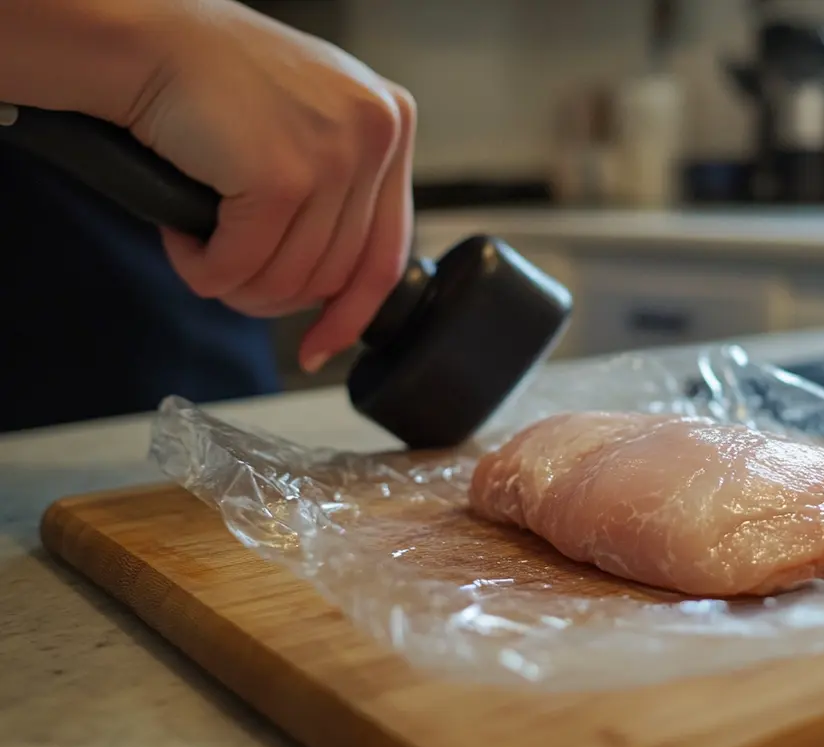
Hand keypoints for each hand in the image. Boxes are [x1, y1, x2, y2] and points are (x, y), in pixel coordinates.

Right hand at [123, 1, 416, 372]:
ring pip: (291, 281)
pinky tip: (185, 241)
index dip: (351, 314)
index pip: (389, 251)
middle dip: (275, 297)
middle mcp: (377, 134)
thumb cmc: (213, 79)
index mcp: (392, 122)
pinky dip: (205, 271)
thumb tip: (341, 291)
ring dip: (235, 285)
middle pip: (336, 275)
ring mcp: (335, 155)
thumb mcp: (310, 124)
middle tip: (229, 276)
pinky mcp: (282, 177)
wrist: (146, 38)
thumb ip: (341, 190)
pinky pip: (243, 267)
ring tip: (202, 251)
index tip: (320, 346)